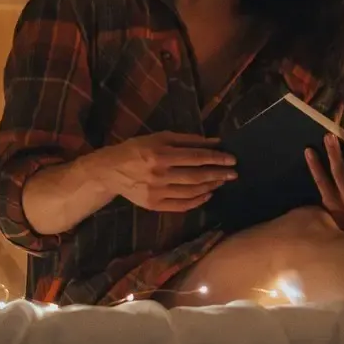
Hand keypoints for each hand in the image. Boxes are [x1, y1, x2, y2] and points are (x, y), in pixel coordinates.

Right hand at [96, 132, 236, 212]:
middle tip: (233, 173)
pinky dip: (197, 201)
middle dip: (218, 174)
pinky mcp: (153, 205)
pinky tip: (207, 195)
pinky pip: (181, 206)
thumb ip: (187, 140)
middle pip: (196, 176)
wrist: (110, 171)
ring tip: (221, 182)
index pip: (196, 157)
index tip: (232, 159)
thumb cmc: (137, 149)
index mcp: (160, 155)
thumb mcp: (159, 138)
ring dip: (210, 187)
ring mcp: (156, 192)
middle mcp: (159, 175)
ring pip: (191, 192)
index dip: (216, 158)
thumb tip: (214, 141)